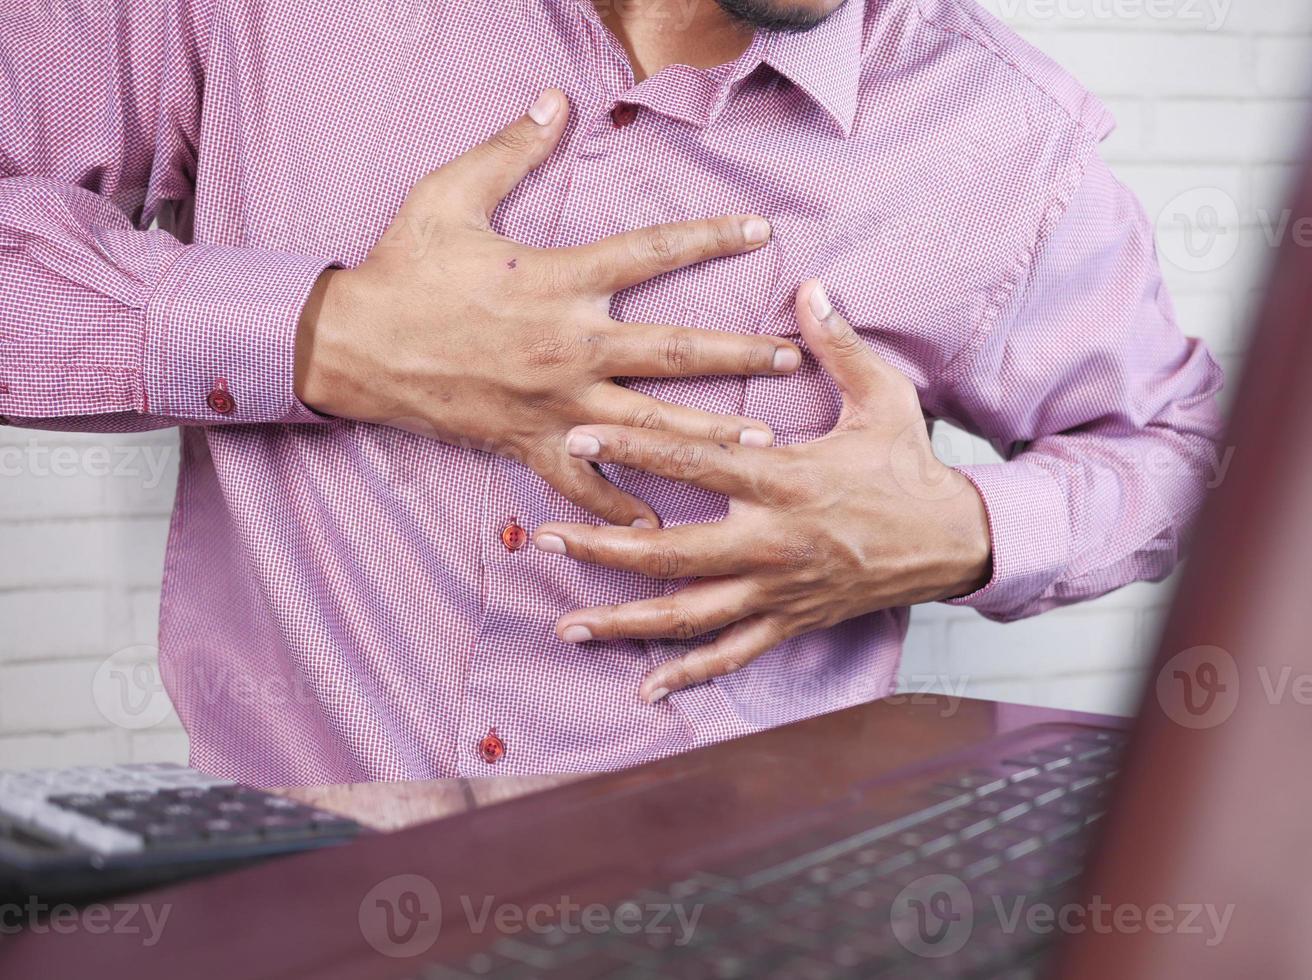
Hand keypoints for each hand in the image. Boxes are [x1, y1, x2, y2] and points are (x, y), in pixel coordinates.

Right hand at [293, 88, 801, 526]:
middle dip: (738, 355)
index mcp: (559, 280)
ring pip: (648, 423)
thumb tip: (555, 101)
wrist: (350, 346)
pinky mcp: (528, 442)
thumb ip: (510, 149)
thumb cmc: (402, 270)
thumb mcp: (450, 194)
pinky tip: (662, 526)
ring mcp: (554, 402)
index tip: (762, 232)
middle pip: (674, 351)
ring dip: (709, 433)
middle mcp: (570, 345)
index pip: (652, 252)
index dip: (711, 237)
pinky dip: (621, 506)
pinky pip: (584, 482)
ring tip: (763, 442)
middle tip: (790, 359)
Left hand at [532, 279, 992, 700]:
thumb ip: (838, 345)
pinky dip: (689, 676)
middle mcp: (772, 544)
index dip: (631, 448)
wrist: (956, 543)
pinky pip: (732, 655)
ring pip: (688, 616)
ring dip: (624, 623)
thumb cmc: (913, 468)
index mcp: (786, 482)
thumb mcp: (884, 398)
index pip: (694, 463)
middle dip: (601, 548)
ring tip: (566, 625)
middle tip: (544, 538)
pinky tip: (646, 689)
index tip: (577, 435)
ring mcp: (778, 592)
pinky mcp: (791, 622)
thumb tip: (809, 285)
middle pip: (669, 554)